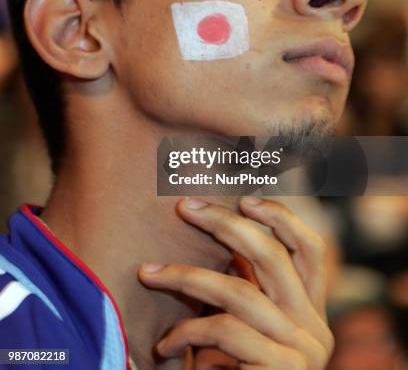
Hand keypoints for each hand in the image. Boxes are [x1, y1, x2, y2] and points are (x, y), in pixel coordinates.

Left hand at [138, 197, 333, 368]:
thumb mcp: (254, 329)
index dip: (281, 217)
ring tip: (148, 272)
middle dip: (225, 224)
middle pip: (273, 256)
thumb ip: (249, 290)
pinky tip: (165, 345)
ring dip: (185, 276)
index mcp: (311, 311)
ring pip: (239, 290)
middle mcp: (314, 327)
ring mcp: (299, 350)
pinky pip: (223, 332)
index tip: (244, 197)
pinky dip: (186, 332)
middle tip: (185, 206)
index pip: (310, 249)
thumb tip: (223, 239)